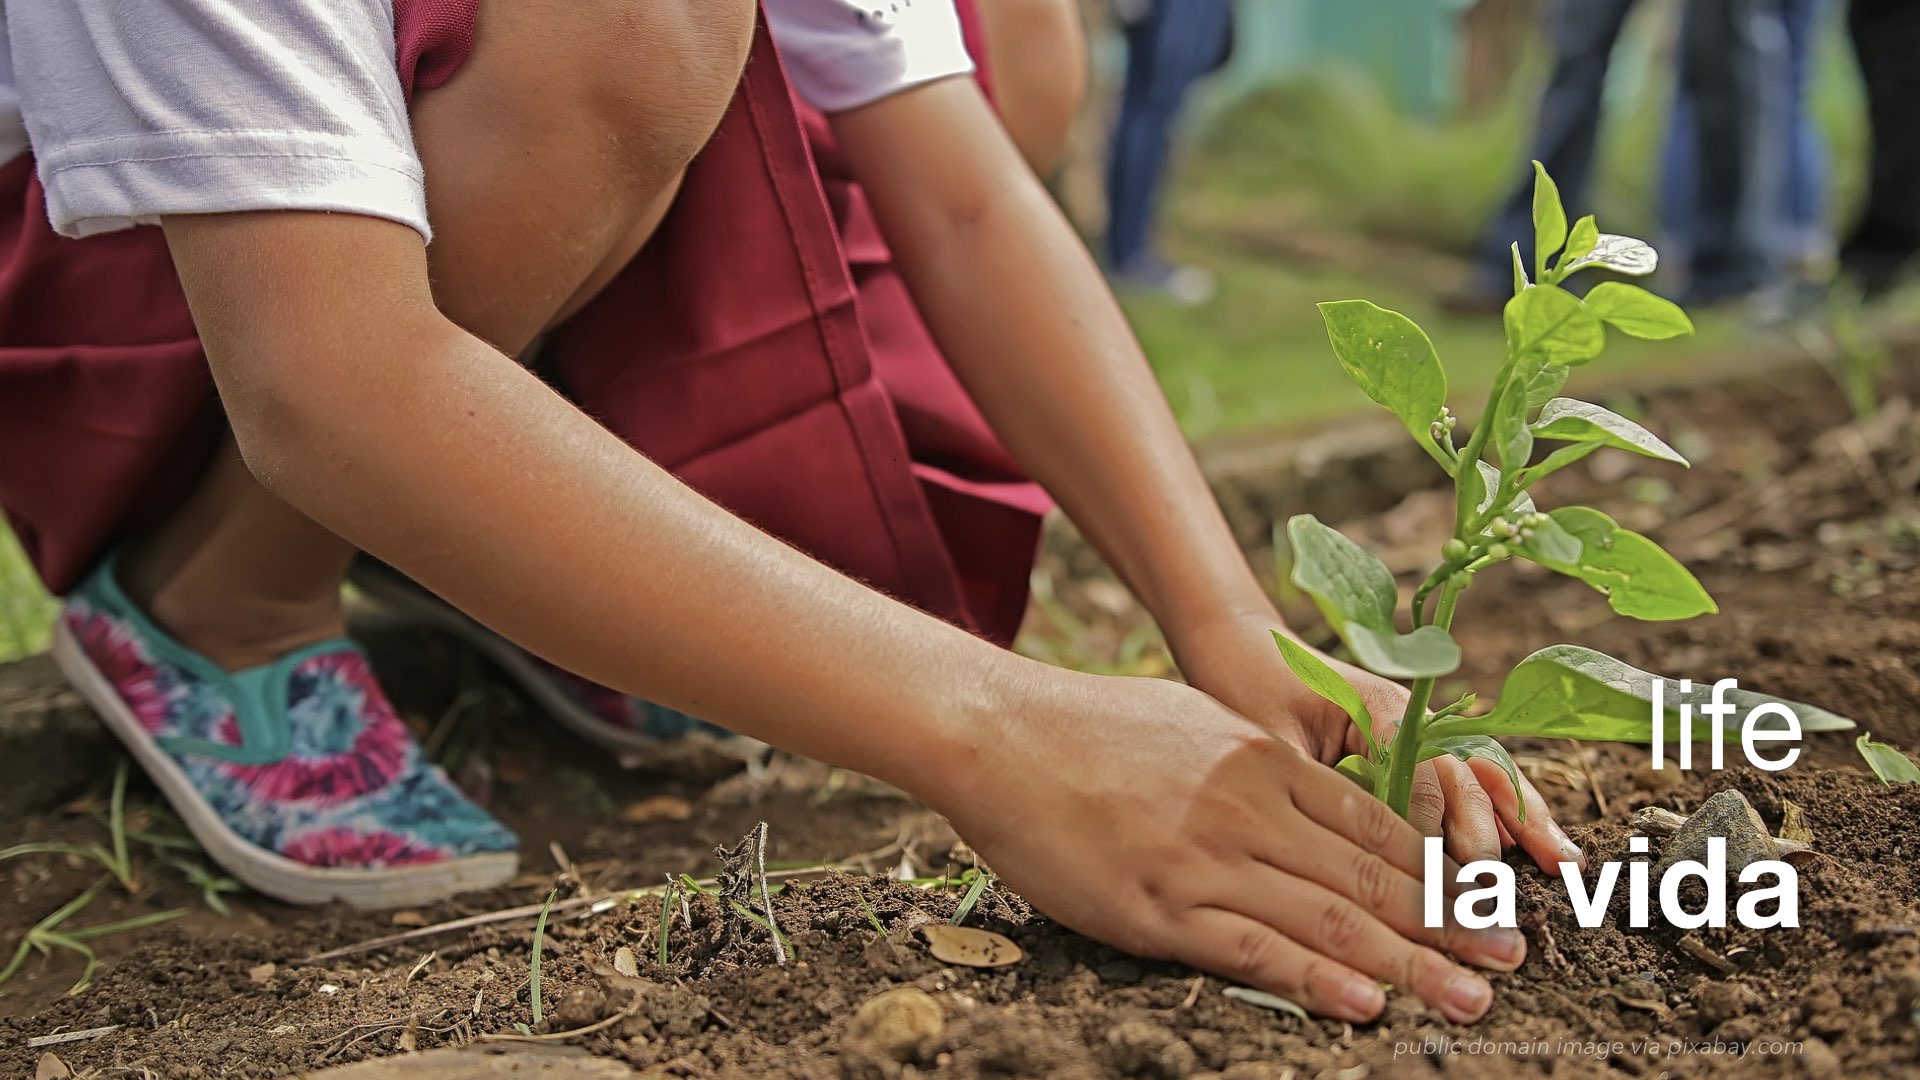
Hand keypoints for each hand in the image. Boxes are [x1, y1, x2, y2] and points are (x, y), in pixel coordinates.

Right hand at [927, 668, 1525, 1022]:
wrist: (999, 733)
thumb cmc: (1090, 726)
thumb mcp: (1195, 722)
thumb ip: (1258, 764)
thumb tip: (1309, 794)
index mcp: (1264, 760)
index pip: (1376, 826)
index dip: (1442, 872)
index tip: (1491, 904)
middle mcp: (1250, 808)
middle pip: (1371, 877)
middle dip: (1450, 923)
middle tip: (1512, 959)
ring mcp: (1206, 859)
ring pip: (1328, 920)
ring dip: (1410, 963)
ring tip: (1470, 996)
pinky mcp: (1158, 906)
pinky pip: (1251, 949)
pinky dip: (1315, 980)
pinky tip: (1366, 1005)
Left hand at [1171, 612, 1583, 872]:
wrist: (1238, 644)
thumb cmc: (1246, 690)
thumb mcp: (1272, 743)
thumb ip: (1320, 789)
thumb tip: (1359, 853)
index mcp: (1380, 708)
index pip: (1424, 778)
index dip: (1432, 834)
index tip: (1442, 886)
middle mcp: (1414, 715)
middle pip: (1468, 777)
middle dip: (1491, 836)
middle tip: (1499, 894)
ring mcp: (1422, 725)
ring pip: (1485, 775)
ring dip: (1525, 821)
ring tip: (1566, 866)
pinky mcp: (1418, 741)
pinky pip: (1472, 777)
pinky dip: (1506, 810)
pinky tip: (1536, 849)